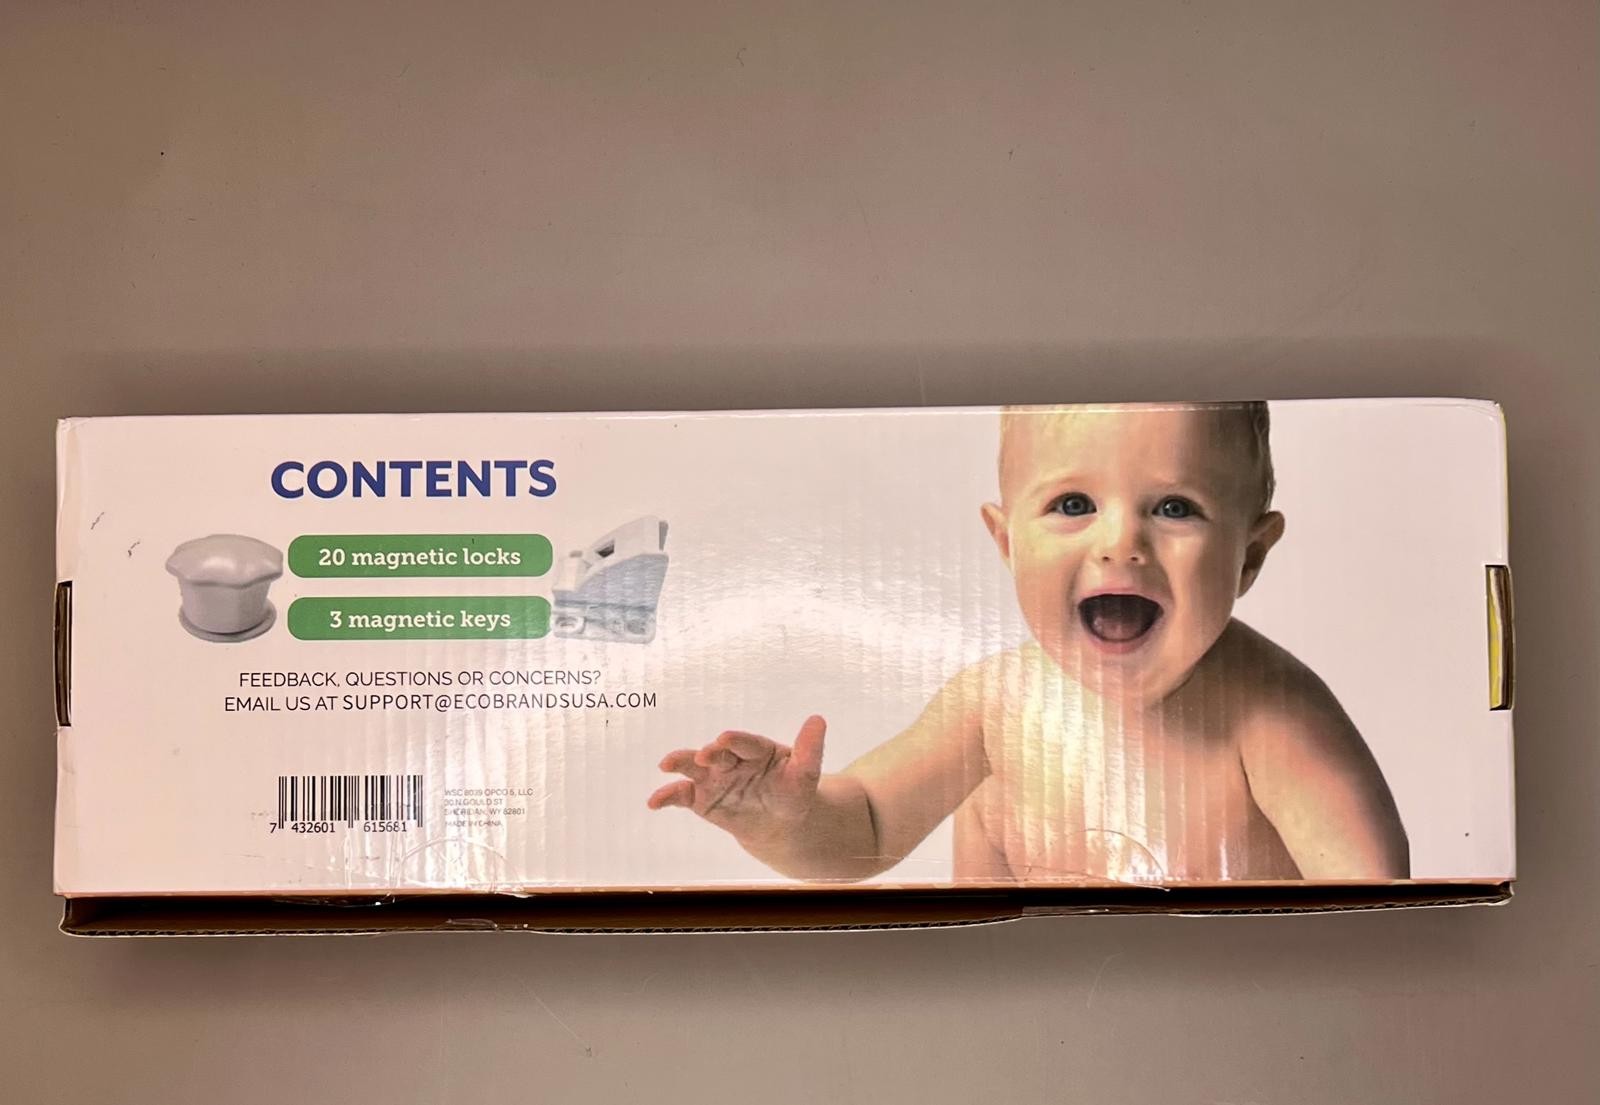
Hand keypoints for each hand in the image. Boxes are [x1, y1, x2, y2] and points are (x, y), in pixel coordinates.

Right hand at [647, 716, 827, 842]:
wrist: (778, 823)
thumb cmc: (791, 793)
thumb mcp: (804, 775)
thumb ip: (810, 750)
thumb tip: (819, 720)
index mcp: (756, 749)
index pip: (745, 743)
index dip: (736, 741)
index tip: (726, 738)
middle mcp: (730, 759)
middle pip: (718, 753)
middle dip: (710, 754)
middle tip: (705, 756)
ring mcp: (713, 777)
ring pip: (693, 767)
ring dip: (680, 762)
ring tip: (667, 764)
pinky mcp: (699, 797)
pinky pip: (681, 795)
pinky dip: (666, 796)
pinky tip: (654, 802)